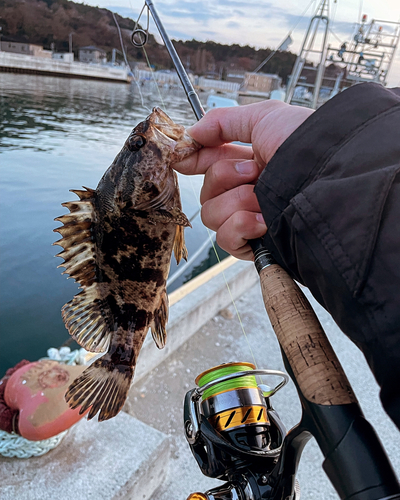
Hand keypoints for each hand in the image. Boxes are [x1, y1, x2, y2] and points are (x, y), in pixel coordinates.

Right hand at [174, 101, 312, 259]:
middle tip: (254, 171)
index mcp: (248, 162)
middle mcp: (247, 191)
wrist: (330, 182)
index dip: (192, 160)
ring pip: (211, 214)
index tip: (181, 157)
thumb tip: (191, 133)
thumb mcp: (264, 118)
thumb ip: (223, 121)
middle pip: (206, 191)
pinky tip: (262, 221)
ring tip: (262, 198)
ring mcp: (249, 218)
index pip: (207, 164)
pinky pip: (225, 239)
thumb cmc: (306, 146)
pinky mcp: (254, 243)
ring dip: (235, 202)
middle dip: (225, 177)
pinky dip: (240, 227)